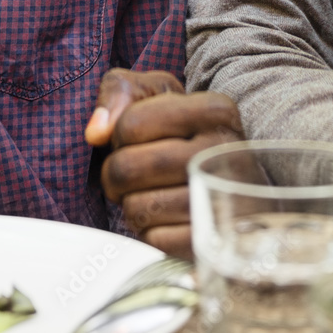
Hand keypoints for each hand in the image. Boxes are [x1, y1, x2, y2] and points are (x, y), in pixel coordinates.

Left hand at [86, 69, 241, 258]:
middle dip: (116, 174)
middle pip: (126, 168)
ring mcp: (223, 200)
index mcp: (214, 110)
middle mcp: (224, 151)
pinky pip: (155, 241)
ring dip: (133, 204)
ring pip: (136, 207)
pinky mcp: (215, 240)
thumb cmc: (185, 132)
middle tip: (134, 175)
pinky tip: (168, 220)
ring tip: (154, 194)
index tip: (141, 140)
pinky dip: (151, 233)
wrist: (236, 184)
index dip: (120, 136)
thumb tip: (96, 132)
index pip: (131, 124)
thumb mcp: (157, 93)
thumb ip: (119, 91)